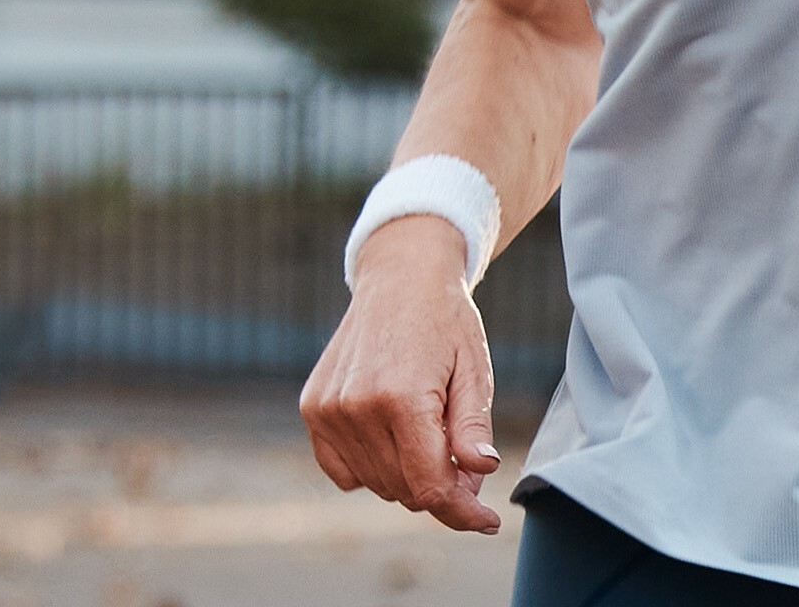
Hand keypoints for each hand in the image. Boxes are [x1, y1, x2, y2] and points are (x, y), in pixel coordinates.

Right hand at [299, 215, 502, 534]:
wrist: (400, 276)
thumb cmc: (445, 321)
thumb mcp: (474, 367)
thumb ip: (472, 426)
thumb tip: (479, 474)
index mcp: (402, 397)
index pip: (429, 485)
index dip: (461, 511)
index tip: (486, 522)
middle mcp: (356, 407)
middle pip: (403, 489)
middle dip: (440, 486)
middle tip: (465, 458)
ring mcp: (328, 410)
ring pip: (376, 482)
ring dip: (407, 474)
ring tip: (431, 430)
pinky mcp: (312, 409)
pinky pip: (343, 470)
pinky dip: (372, 465)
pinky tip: (393, 431)